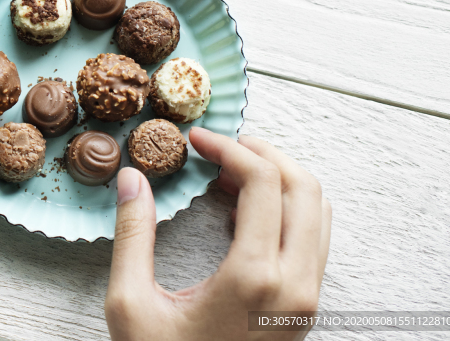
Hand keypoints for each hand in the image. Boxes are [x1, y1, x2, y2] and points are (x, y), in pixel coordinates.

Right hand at [105, 127, 330, 340]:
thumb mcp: (131, 304)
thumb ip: (133, 235)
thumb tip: (132, 179)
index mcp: (254, 278)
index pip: (263, 182)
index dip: (229, 147)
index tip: (197, 140)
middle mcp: (294, 286)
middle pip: (304, 187)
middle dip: (263, 153)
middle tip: (221, 146)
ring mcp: (306, 300)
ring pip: (317, 211)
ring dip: (279, 179)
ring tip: (230, 173)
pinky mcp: (305, 310)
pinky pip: (313, 239)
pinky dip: (286, 209)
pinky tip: (244, 210)